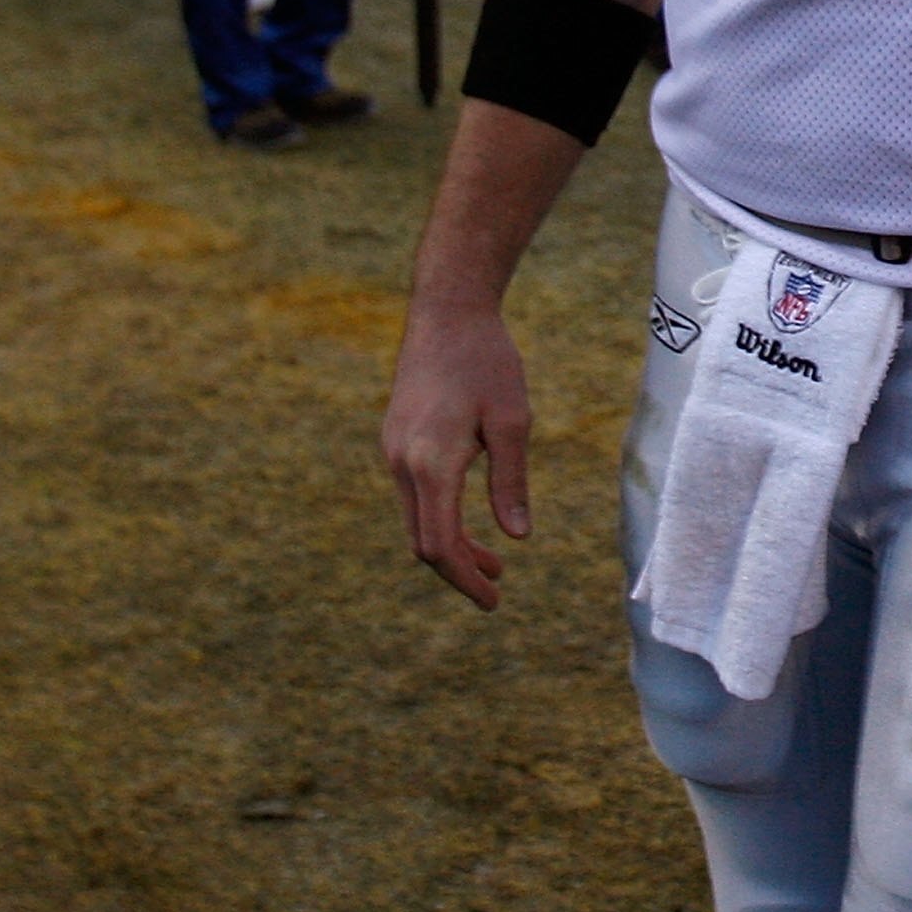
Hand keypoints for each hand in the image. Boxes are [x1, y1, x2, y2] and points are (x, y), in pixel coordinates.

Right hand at [382, 300, 532, 609]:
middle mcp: (401, 462)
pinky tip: (469, 519)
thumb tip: (518, 538)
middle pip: (423, 540)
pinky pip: (413, 494)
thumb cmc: (487, 361)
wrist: (447, 310)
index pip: (440, 545)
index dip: (466, 579)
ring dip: (450, 544)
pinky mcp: (395, 438)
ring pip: (416, 518)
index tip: (494, 601)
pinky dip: (439, 516)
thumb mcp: (512, 420)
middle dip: (459, 569)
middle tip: (497, 589)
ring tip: (494, 561)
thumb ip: (511, 481)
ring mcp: (393, 450)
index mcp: (431, 463)